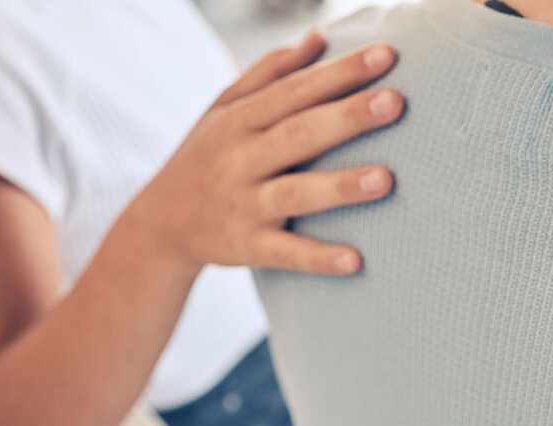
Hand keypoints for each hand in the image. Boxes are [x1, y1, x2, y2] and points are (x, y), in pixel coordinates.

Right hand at [121, 31, 402, 274]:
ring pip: (295, 194)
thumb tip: (318, 37)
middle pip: (299, 134)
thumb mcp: (224, 108)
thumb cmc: (207, 156)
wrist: (157, 225)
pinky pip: (284, 254)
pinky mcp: (246, 247)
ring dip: (340, 187)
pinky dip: (317, 258)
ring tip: (387, 179)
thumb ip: (271, 73)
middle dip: (347, 117)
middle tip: (395, 101)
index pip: (296, 90)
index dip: (340, 71)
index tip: (387, 54)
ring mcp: (243, 205)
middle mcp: (240, 158)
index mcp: (241, 119)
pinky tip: (355, 261)